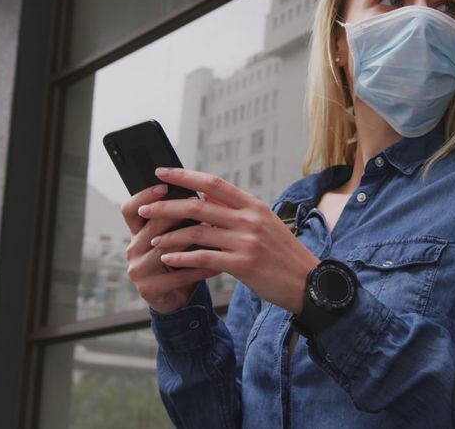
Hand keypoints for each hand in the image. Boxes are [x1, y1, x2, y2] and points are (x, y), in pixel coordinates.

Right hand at [121, 184, 220, 313]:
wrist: (176, 297)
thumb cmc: (180, 261)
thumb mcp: (178, 237)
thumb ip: (182, 218)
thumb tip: (205, 192)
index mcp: (138, 233)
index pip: (130, 209)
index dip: (144, 196)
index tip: (164, 186)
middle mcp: (133, 249)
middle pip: (152, 226)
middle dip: (177, 215)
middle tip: (201, 206)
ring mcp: (138, 270)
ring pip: (165, 250)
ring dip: (192, 240)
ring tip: (214, 232)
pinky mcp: (149, 289)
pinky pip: (178, 276)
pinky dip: (200, 269)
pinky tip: (218, 264)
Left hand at [143, 168, 320, 312]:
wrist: (309, 282)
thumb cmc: (284, 255)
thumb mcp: (265, 225)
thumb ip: (237, 213)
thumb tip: (207, 202)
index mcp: (253, 205)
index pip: (214, 183)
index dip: (185, 176)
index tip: (161, 172)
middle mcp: (249, 219)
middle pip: (199, 204)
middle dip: (166, 205)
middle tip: (145, 207)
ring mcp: (247, 241)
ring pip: (197, 231)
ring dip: (170, 235)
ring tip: (153, 239)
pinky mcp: (243, 265)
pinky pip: (203, 258)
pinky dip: (182, 258)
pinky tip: (168, 259)